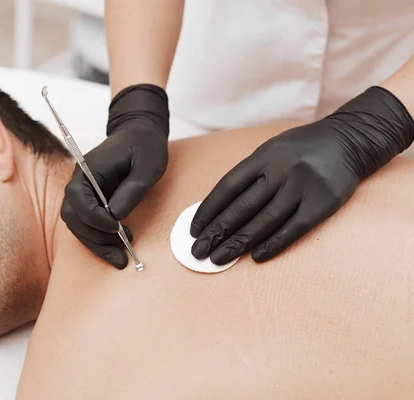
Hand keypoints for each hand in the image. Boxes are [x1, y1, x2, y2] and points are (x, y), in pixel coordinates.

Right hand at [61, 84, 169, 268]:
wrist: (140, 133)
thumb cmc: (145, 146)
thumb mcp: (146, 167)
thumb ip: (131, 191)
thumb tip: (115, 217)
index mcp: (88, 169)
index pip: (78, 200)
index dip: (95, 219)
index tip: (116, 228)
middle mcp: (79, 181)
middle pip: (73, 217)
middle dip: (95, 238)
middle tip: (121, 252)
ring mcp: (83, 192)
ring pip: (78, 225)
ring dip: (96, 243)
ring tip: (121, 255)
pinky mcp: (91, 200)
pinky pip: (87, 224)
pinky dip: (99, 239)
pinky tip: (117, 247)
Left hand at [190, 86, 413, 263]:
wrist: (348, 142)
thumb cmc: (299, 151)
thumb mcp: (270, 152)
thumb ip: (248, 176)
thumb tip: (217, 210)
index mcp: (263, 157)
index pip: (228, 187)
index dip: (209, 210)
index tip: (194, 229)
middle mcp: (281, 170)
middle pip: (242, 207)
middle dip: (217, 232)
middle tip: (198, 251)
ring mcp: (302, 187)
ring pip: (264, 221)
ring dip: (239, 243)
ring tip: (219, 258)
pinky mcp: (322, 203)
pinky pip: (293, 229)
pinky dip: (273, 244)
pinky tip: (255, 257)